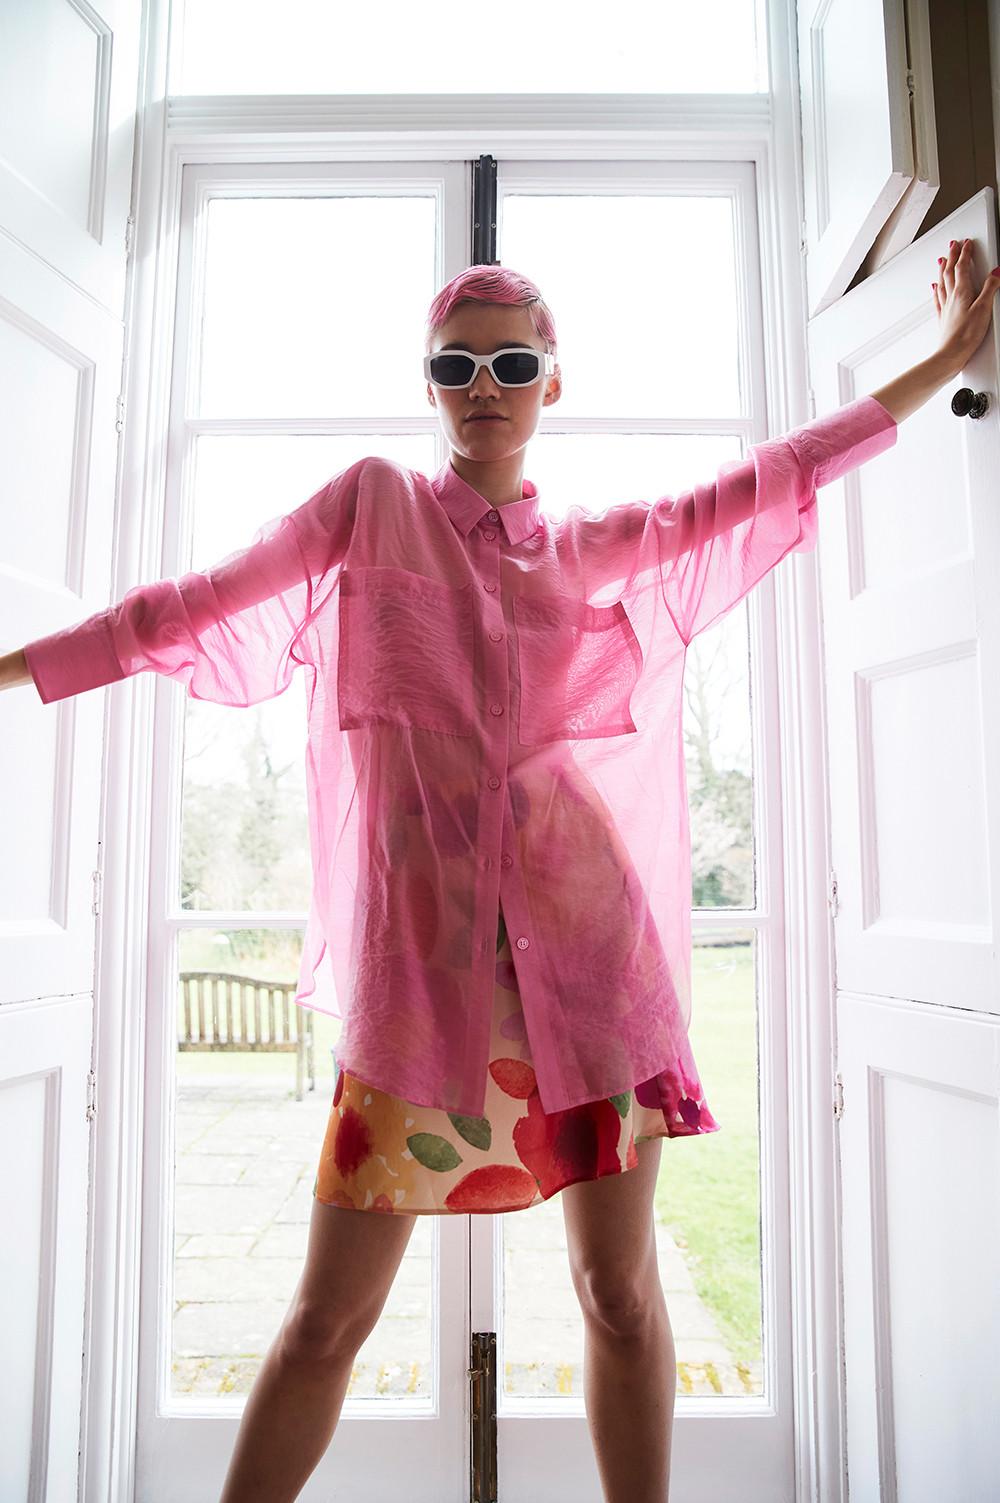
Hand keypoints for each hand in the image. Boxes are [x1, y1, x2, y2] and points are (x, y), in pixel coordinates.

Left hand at [932, 238, 999, 370]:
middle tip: (953, 245)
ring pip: (942, 283)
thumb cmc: (966, 335)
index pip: (962, 267)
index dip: (965, 253)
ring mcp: (946, 308)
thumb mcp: (984, 309)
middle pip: (949, 271)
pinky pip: (938, 299)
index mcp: (961, 293)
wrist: (951, 355)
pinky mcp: (944, 318)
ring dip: (943, 269)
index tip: (967, 243)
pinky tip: (935, 287)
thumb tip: (996, 272)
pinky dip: (937, 289)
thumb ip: (990, 288)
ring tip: (942, 260)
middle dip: (952, 256)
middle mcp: (951, 298)